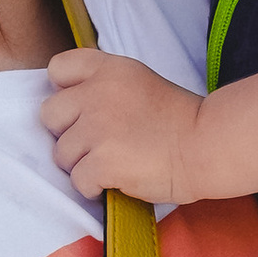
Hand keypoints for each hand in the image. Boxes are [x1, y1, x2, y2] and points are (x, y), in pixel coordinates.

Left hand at [40, 46, 201, 205]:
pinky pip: (78, 180)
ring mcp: (98, 128)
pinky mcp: (102, 161)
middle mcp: (97, 93)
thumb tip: (74, 108)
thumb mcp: (140, 83)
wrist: (208, 146)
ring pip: (61, 154)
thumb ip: (105, 87)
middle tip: (98, 143)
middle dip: (68, 134)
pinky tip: (117, 181)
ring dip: (82, 164)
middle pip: (49, 115)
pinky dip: (94, 187)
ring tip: (114, 164)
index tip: (83, 109)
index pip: (58, 69)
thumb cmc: (181, 121)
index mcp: (109, 70)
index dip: (64, 92)